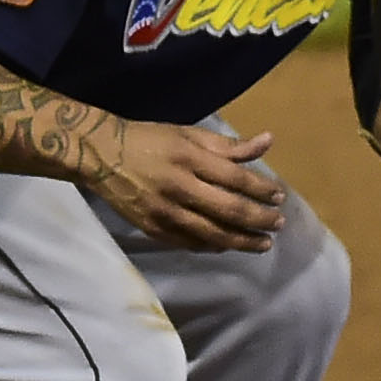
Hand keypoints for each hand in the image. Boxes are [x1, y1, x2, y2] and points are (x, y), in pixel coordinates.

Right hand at [88, 124, 286, 252]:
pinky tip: (229, 245)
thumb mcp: (188, 135)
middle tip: (278, 223)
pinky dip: (213, 246)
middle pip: (229, 210)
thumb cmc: (150, 141)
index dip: (262, 190)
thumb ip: (229, 145)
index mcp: (189, 158)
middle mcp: (179, 187)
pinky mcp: (153, 229)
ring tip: (263, 243)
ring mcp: (165, 212)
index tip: (279, 197)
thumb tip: (268, 141)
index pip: (236, 178)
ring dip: (242, 241)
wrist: (100, 156)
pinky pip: (190, 243)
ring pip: (212, 233)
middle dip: (259, 220)